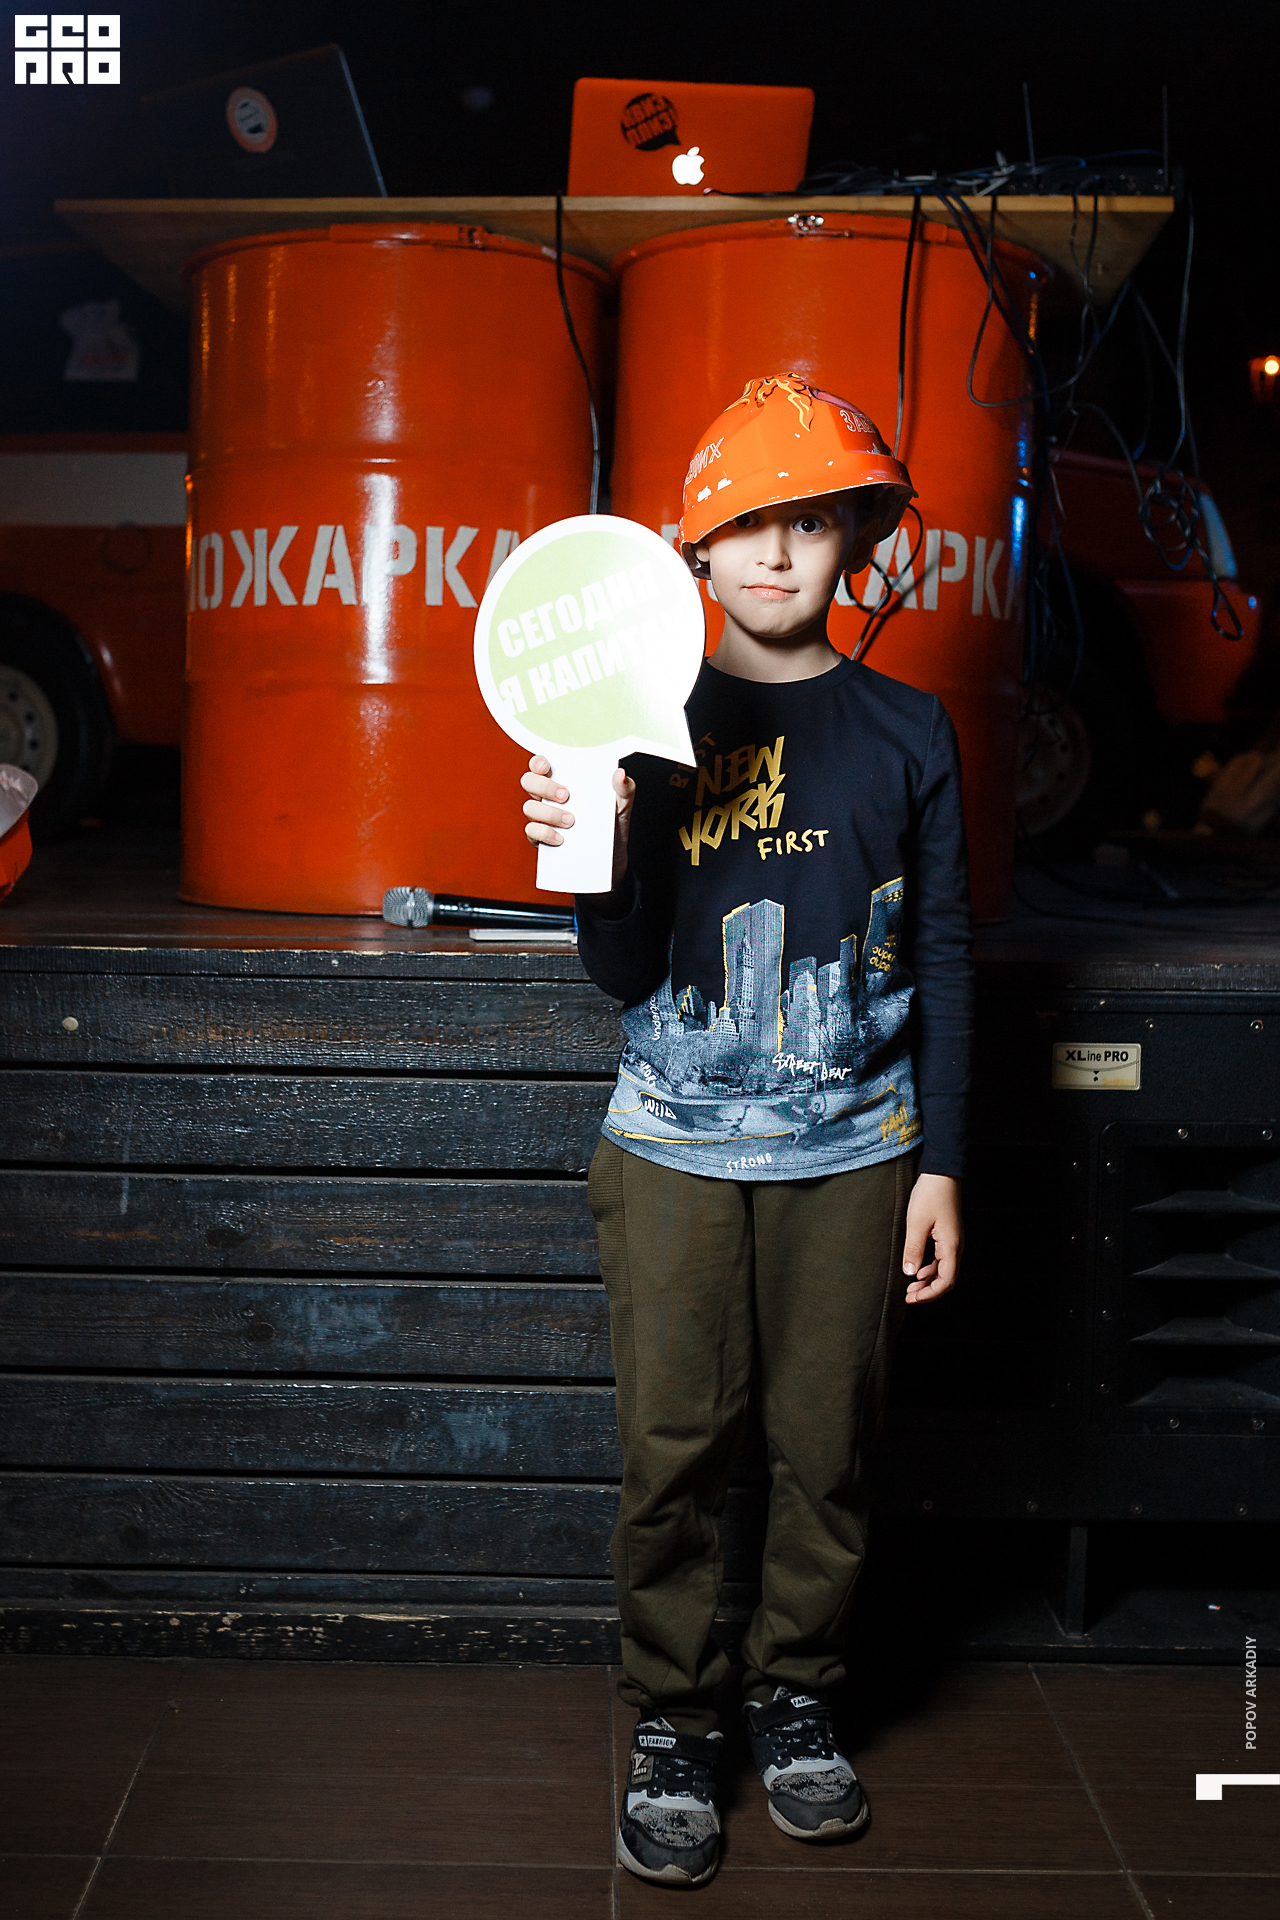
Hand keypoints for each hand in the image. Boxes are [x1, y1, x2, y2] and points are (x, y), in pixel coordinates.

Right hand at [521, 755, 634, 891]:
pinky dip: (544, 833)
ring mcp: (542, 816)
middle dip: (544, 787)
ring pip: (529, 808)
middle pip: (529, 782)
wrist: (612, 854)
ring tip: (571, 821)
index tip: (545, 766)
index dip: (537, 762)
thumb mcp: (622, 803)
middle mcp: (548, 796)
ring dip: (549, 813)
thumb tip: (620, 774)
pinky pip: (532, 832)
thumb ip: (623, 787)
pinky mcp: (540, 837)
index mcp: (563, 780)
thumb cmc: (612, 821)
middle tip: (565, 796)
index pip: (540, 764)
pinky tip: (560, 838)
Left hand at [902, 1172, 962, 1302]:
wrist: (942, 1172)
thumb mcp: (916, 1222)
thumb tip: (910, 1273)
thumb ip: (913, 1249)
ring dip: (928, 1281)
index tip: (913, 1298)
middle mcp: (956, 1246)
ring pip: (944, 1269)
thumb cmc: (930, 1194)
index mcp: (951, 1246)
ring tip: (911, 1287)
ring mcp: (953, 1240)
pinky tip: (918, 1270)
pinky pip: (942, 1258)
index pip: (946, 1281)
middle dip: (929, 1291)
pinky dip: (930, 1268)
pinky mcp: (948, 1234)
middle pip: (947, 1278)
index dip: (930, 1294)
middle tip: (909, 1297)